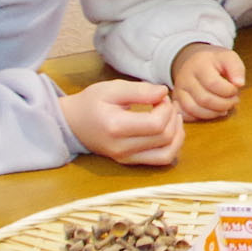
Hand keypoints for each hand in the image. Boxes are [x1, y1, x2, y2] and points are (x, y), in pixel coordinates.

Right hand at [60, 79, 184, 165]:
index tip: (161, 97)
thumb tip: (164, 92)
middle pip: (165, 138)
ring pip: (167, 153)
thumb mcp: (112, 88)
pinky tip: (170, 130)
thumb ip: (139, 90)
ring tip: (172, 117)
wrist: (73, 123)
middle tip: (166, 103)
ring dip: (178, 134)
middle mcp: (122, 148)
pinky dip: (172, 146)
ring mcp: (126, 158)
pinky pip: (160, 160)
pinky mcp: (129, 161)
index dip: (166, 108)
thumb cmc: (91, 102)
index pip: (156, 124)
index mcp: (116, 127)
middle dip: (172, 117)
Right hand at [170, 43, 246, 120]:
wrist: (195, 61)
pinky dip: (199, 118)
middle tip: (234, 101)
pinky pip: (185, 115)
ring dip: (213, 113)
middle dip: (224, 104)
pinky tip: (211, 112)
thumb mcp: (228, 57)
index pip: (214, 84)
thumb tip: (239, 84)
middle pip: (204, 99)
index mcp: (199, 65)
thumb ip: (237, 69)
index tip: (236, 89)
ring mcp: (179, 90)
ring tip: (224, 108)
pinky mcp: (176, 100)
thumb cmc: (214, 62)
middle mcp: (185, 78)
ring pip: (193, 109)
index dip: (229, 91)